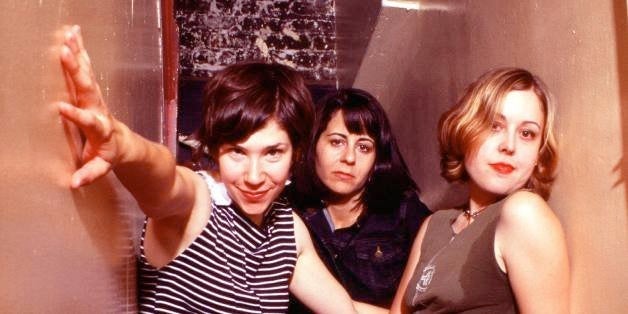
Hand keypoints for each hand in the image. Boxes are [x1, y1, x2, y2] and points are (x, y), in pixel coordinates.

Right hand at [58, 25, 118, 187]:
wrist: (124, 144)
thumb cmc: (109, 155)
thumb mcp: (100, 167)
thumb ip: (89, 173)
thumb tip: (74, 184)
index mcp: (99, 128)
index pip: (87, 120)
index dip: (76, 115)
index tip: (60, 107)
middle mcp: (99, 108)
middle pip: (88, 88)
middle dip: (77, 71)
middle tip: (66, 52)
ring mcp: (96, 97)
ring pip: (86, 73)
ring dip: (78, 54)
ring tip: (69, 36)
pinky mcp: (93, 90)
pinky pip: (85, 68)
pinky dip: (79, 52)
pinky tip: (72, 35)